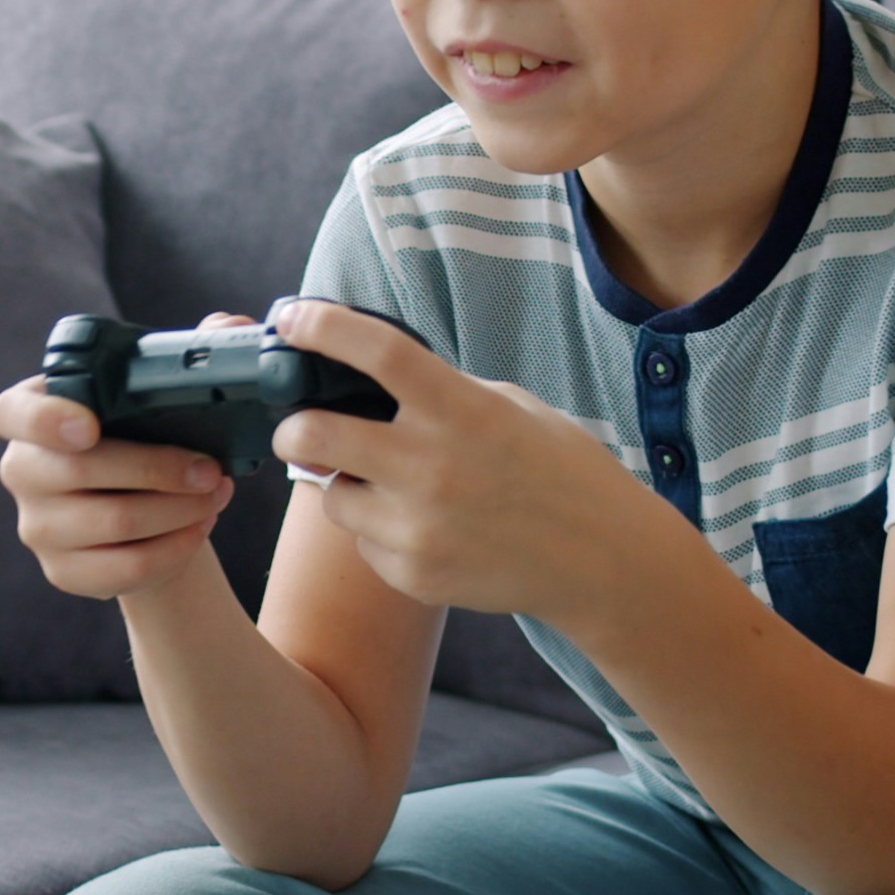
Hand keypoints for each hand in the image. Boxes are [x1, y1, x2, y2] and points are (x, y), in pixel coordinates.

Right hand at [0, 312, 253, 601]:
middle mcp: (22, 470)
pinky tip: (199, 527)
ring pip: (112, 523)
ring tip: (217, 494)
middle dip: (158, 469)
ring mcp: (36, 527)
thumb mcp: (157, 394)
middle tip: (212, 470)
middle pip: (79, 472)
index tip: (90, 426)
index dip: (45, 419)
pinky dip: (174, 548)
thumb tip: (230, 324)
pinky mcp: (63, 572)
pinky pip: (124, 568)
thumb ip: (188, 352)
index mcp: (30, 413)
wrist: (146, 508)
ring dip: (178, 510)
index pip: (12, 414)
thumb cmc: (146, 436)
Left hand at [268, 300, 654, 617]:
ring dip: (347, 485)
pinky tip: (431, 529)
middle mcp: (432, 467)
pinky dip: (382, 532)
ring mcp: (419, 528)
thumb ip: (439, 394)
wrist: (602, 560)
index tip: (291, 318)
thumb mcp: (508, 407)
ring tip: (398, 488)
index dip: (322, 326)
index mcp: (462, 409)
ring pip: (332, 498)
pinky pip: (366, 544)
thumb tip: (365, 384)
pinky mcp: (414, 575)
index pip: (376, 352)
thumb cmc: (559, 471)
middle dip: (291, 428)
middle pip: (312, 436)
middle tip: (297, 427)